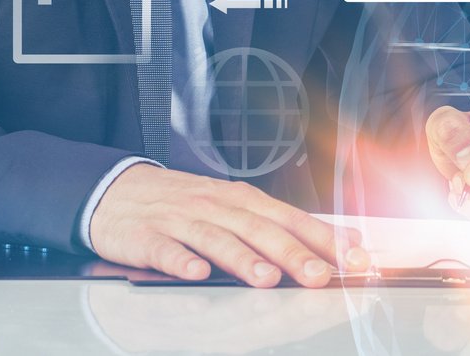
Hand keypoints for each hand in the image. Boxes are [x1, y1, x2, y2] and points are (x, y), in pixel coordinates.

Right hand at [89, 163, 369, 287]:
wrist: (117, 190)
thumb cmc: (183, 203)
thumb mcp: (231, 206)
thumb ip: (276, 226)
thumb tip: (333, 244)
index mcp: (241, 200)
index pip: (289, 217)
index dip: (322, 236)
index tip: (353, 256)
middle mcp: (216, 207)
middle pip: (259, 229)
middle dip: (292, 253)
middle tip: (319, 276)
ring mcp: (181, 221)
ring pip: (217, 239)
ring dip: (243, 259)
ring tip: (267, 279)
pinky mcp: (147, 237)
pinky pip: (166, 250)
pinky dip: (181, 261)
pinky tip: (196, 273)